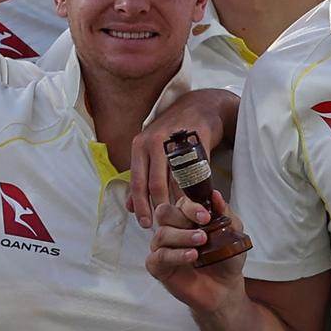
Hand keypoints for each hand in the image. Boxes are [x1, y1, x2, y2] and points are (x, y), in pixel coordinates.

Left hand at [129, 88, 239, 227]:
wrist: (199, 106)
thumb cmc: (173, 132)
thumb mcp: (151, 150)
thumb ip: (141, 177)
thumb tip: (130, 206)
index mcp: (140, 146)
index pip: (137, 182)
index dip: (141, 206)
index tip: (146, 224)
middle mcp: (154, 141)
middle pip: (155, 182)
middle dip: (160, 206)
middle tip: (167, 222)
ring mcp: (175, 139)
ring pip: (176, 178)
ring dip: (181, 200)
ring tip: (184, 215)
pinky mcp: (196, 138)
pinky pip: (196, 168)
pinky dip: (198, 186)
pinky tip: (200, 198)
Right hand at [146, 191, 247, 313]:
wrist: (225, 287)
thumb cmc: (226, 258)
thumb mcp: (232, 232)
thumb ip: (223, 213)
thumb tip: (215, 195)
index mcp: (187, 217)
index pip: (181, 202)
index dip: (191, 206)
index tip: (206, 215)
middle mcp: (172, 228)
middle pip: (164, 212)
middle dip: (183, 218)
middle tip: (203, 228)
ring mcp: (163, 247)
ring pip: (162, 234)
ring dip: (183, 236)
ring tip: (201, 243)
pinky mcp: (158, 266)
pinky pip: (159, 256)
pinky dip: (176, 255)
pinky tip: (191, 256)